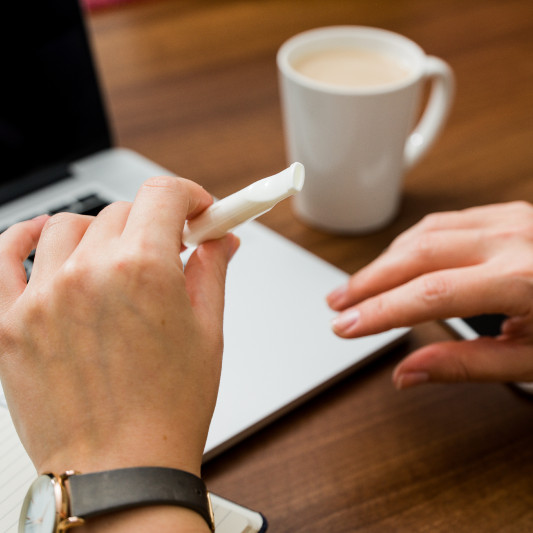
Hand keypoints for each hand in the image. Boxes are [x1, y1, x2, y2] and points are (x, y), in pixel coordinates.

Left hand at [0, 176, 238, 479]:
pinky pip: (3, 256)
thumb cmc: (168, 411)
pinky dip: (23, 236)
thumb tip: (221, 241)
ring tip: (115, 260)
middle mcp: (88, 274)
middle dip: (152, 224)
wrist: (122, 470)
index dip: (188, 195)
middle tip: (166, 248)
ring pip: (69, 227)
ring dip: (100, 233)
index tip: (196, 211)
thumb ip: (212, 271)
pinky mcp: (10, 323)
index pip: (163, 195)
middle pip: (121, 211)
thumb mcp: (207, 332)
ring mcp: (42, 296)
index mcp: (143, 271)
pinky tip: (42, 235)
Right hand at [327, 201, 532, 388]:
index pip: (428, 294)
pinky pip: (445, 221)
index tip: (346, 326)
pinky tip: (395, 260)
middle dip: (368, 281)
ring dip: (384, 260)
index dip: (379, 312)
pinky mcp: (508, 213)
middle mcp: (513, 239)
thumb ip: (463, 365)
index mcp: (523, 280)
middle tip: (337, 305)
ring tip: (357, 286)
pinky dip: (410, 243)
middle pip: (416, 255)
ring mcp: (511, 219)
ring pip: (425, 233)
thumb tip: (407, 373)